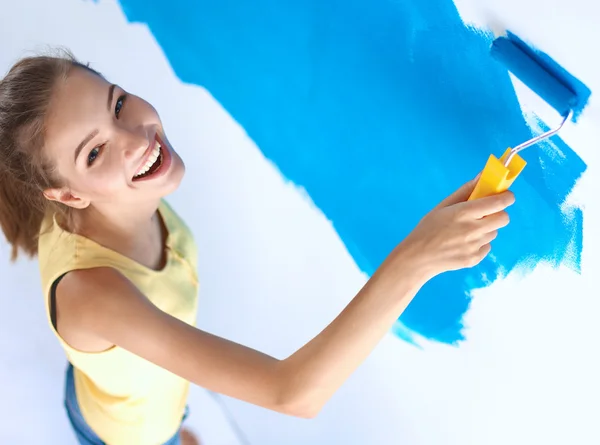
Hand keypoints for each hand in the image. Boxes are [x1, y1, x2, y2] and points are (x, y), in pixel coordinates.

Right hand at [398, 176, 514, 280]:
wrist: (417, 258)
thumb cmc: (428, 228)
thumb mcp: (442, 206)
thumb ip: (465, 191)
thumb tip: (482, 176)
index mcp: (463, 213)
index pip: (498, 203)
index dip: (507, 197)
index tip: (507, 195)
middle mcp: (472, 229)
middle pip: (504, 218)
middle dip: (498, 213)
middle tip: (485, 214)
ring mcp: (474, 246)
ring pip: (494, 232)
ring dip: (486, 229)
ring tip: (466, 232)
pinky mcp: (475, 259)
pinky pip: (487, 246)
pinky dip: (480, 243)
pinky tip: (463, 244)